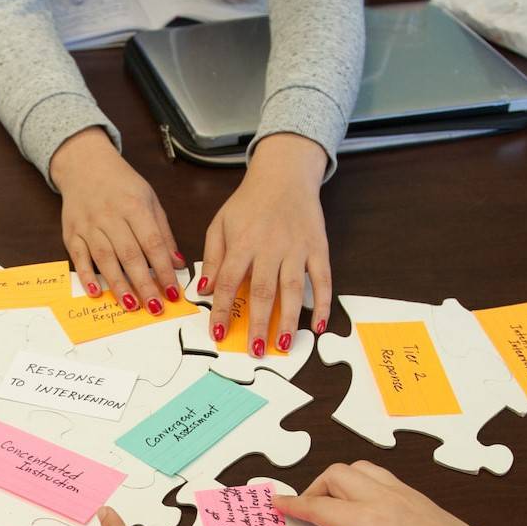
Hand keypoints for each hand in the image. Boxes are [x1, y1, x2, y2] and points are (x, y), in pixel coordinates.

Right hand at [52, 127, 185, 315]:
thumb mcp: (149, 200)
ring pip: (105, 259)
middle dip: (144, 284)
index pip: (153, 244)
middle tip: (155, 307)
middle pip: (130, 255)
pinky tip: (95, 292)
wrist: (85, 164)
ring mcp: (89, 225)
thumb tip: (177, 263)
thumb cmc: (121, 185)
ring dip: (118, 285)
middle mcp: (111, 216)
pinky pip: (79, 257)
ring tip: (131, 305)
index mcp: (135, 207)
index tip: (173, 292)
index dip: (164, 270)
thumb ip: (163, 232)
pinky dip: (86, 275)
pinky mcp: (72, 233)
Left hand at [200, 133, 331, 357]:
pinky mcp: (318, 248)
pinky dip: (322, 303)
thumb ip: (212, 256)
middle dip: (257, 323)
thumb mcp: (220, 223)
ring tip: (283, 346)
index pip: (228, 282)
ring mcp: (297, 249)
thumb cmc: (249, 203)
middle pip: (262, 291)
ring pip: (292, 290)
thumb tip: (204, 289)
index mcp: (243, 242)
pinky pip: (322, 280)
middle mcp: (270, 247)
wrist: (284, 174)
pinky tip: (318, 326)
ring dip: (288, 320)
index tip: (217, 334)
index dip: (221, 310)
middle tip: (255, 350)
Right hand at [274, 462, 511, 525]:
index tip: (273, 505)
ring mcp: (404, 495)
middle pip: (335, 475)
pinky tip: (366, 510)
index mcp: (365, 523)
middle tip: (304, 514)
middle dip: (313, 489)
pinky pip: (381, 476)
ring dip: (339, 480)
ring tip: (332, 507)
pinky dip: (362, 483)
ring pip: (360, 468)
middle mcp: (382, 500)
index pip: (315, 506)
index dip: (290, 505)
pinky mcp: (420, 498)